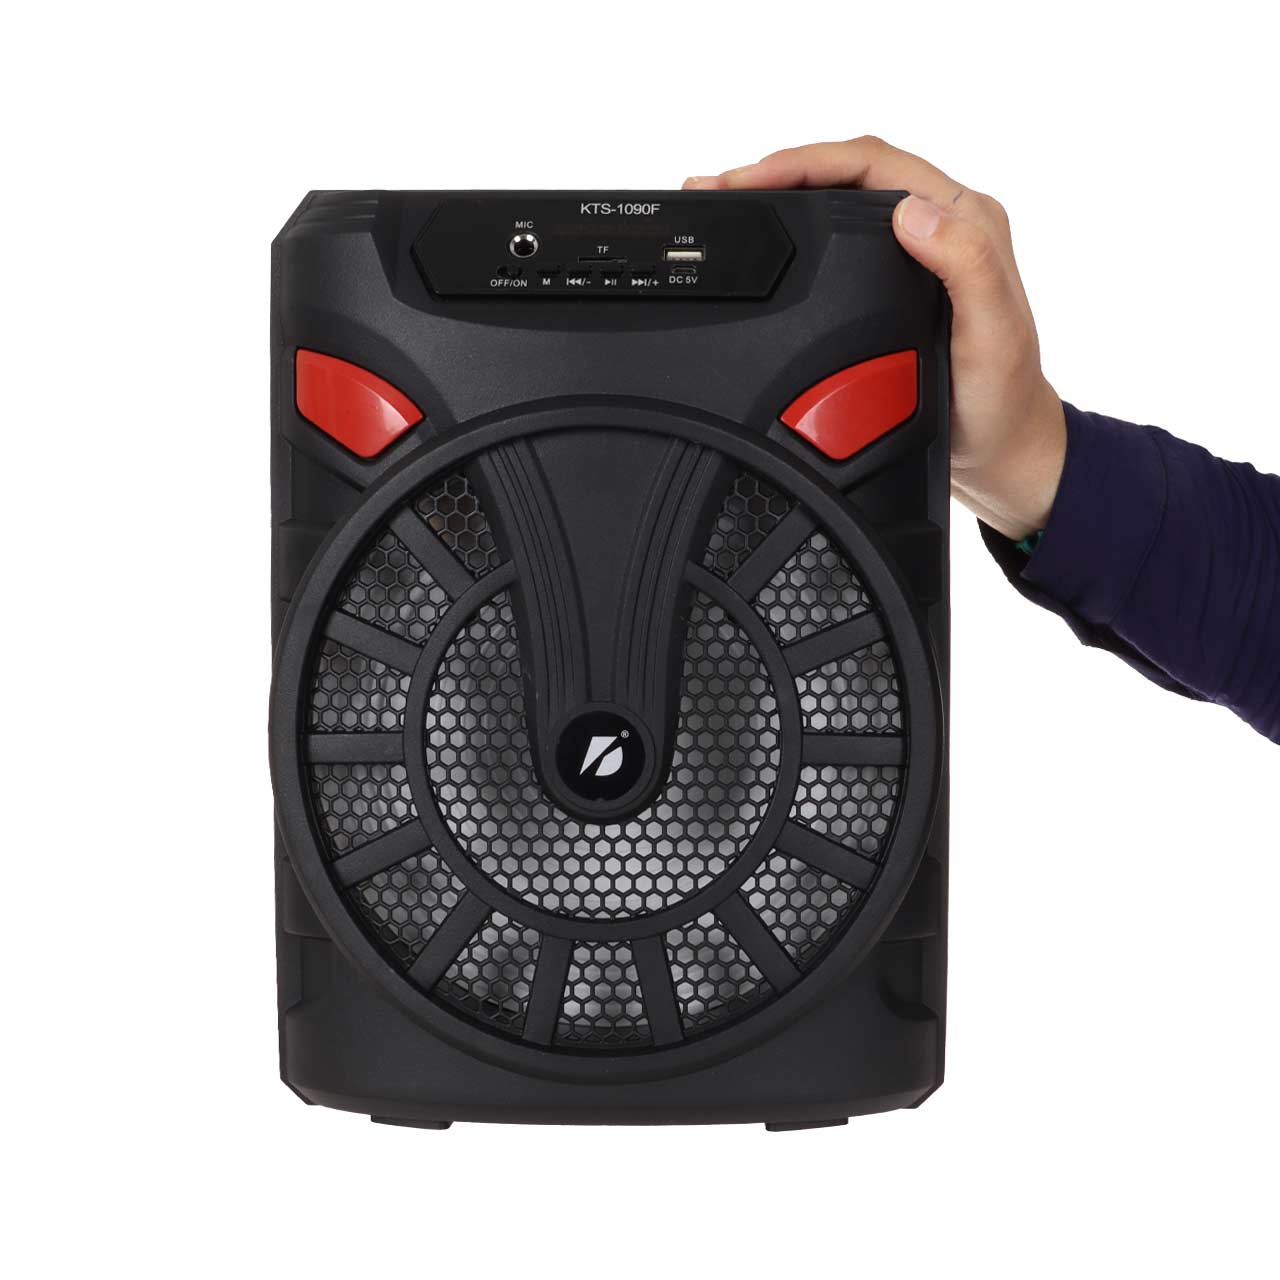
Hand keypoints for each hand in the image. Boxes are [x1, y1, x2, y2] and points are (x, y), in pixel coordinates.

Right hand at [686, 138, 1066, 541]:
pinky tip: (760, 246)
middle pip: (845, 172)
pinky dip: (791, 234)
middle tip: (716, 189)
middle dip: (776, 171)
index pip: (872, 163)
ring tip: (725, 207)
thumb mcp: (992, 334)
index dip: (806, 162)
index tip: (749, 180)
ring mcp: (913, 254)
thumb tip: (909, 212)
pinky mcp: (891, 284)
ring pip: (835, 203)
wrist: (999, 451)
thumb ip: (965, 265)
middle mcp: (939, 225)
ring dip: (778, 199)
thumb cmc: (1001, 398)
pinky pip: (833, 242)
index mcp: (965, 219)